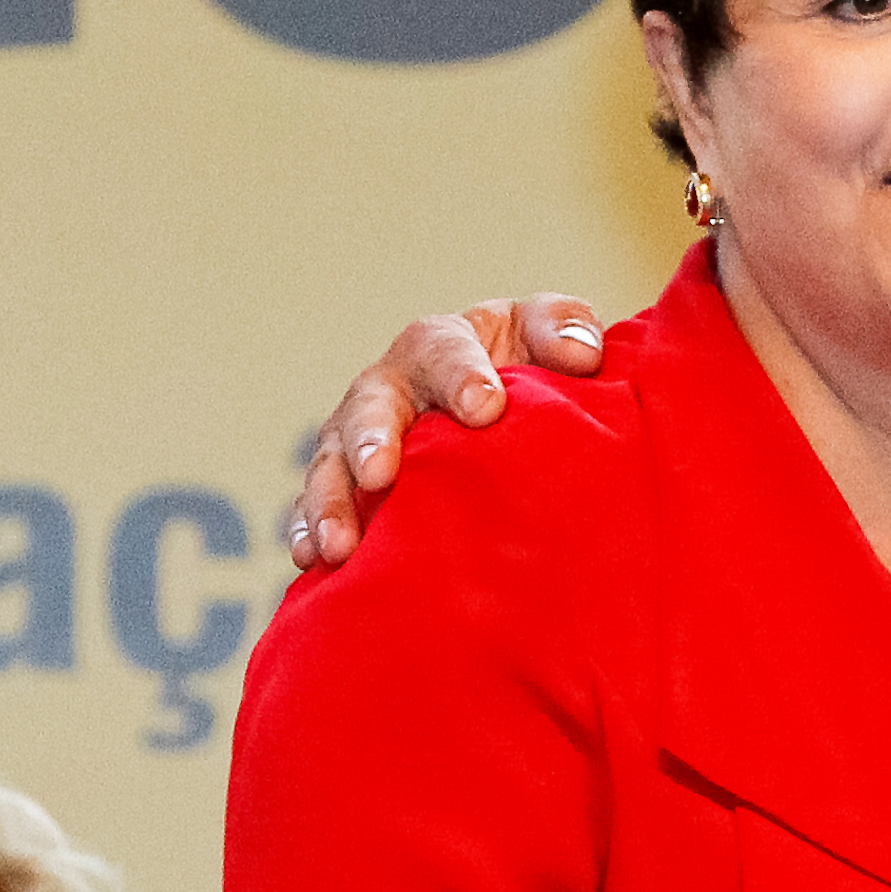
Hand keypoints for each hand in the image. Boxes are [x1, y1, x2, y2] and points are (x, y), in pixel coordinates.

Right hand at [286, 292, 608, 569]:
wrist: (510, 413)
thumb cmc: (532, 366)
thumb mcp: (550, 336)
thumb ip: (565, 330)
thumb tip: (579, 355)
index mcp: (444, 344)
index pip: (447, 350)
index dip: (463, 376)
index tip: (486, 409)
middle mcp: (392, 386)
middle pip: (371, 405)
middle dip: (371, 438)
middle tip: (378, 474)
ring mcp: (360, 436)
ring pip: (333, 462)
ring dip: (332, 501)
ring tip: (338, 545)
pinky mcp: (348, 485)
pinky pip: (316, 506)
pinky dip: (310, 531)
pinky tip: (313, 562)